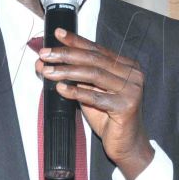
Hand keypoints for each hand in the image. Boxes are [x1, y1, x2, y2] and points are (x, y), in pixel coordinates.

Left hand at [34, 28, 153, 179]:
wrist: (128, 145)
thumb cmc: (109, 118)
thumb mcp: (90, 92)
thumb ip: (74, 77)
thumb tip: (46, 64)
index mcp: (126, 65)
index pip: (96, 49)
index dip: (76, 41)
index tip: (57, 34)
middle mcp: (132, 74)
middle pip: (94, 59)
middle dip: (66, 55)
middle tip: (46, 54)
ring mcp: (132, 90)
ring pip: (94, 74)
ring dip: (67, 71)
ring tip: (48, 71)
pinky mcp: (127, 107)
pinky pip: (96, 97)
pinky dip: (76, 92)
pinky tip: (61, 88)